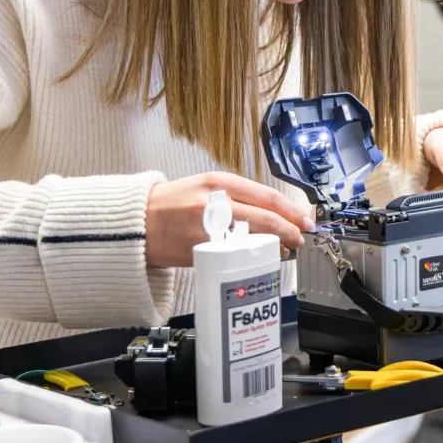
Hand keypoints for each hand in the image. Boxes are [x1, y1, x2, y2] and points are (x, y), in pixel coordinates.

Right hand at [145, 172, 313, 266]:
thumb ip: (237, 196)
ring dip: (276, 246)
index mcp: (219, 183)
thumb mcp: (206, 187)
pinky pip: (235, 256)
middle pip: (265, 218)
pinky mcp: (200, 252)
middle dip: (290, 231)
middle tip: (300, 238)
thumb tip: (273, 212)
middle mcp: (215, 203)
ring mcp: (207, 229)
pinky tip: (262, 259)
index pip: (267, 197)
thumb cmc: (173, 203)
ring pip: (253, 238)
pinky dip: (253, 258)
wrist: (136, 222)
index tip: (306, 220)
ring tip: (285, 249)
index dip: (292, 211)